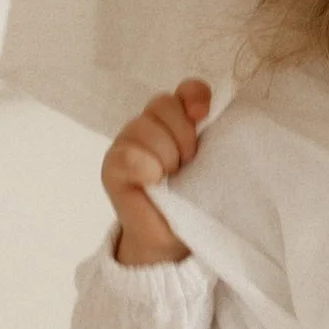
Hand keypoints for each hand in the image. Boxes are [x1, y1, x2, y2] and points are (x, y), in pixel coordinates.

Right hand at [101, 76, 211, 264]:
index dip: (195, 96)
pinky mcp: (112, 168)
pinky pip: (126, 154)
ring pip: (143, 127)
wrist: (174, 239)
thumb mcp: (214, 164)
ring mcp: (128, 143)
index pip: (186, 89)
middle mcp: (151, 124)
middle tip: (189, 163)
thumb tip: (211, 116)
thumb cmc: (197, 199)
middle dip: (182, 134)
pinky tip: (153, 181)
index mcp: (178, 119)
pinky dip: (143, 166)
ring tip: (171, 177)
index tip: (203, 117)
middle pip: (163, 103)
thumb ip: (215, 136)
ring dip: (165, 155)